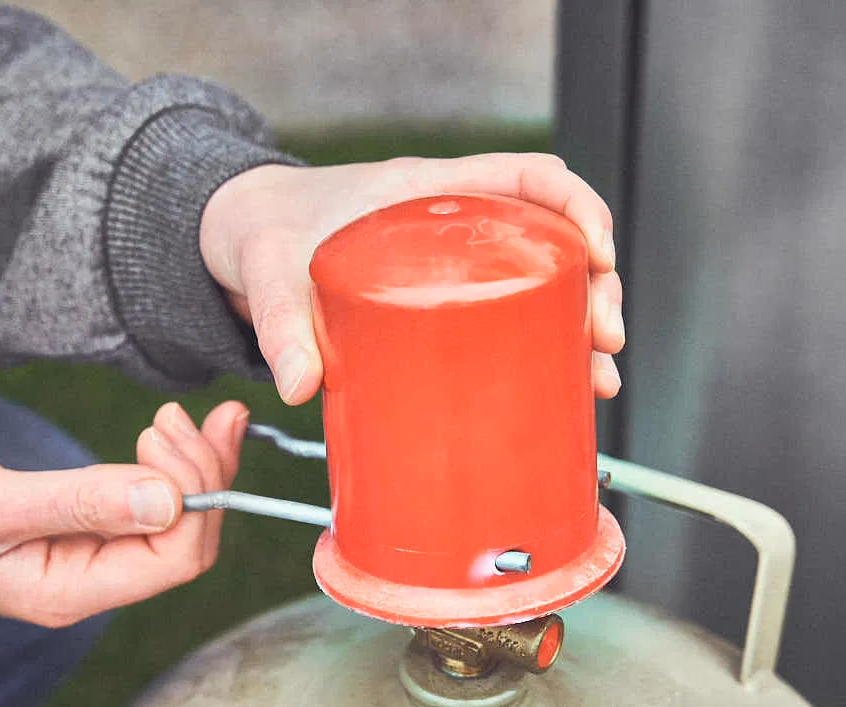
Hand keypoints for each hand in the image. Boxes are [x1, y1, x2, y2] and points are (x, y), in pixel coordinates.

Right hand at [0, 401, 246, 626]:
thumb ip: (78, 502)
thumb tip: (168, 498)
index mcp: (72, 591)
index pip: (173, 559)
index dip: (191, 497)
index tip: (162, 436)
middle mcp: (95, 584)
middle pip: (186, 543)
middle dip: (204, 477)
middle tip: (190, 415)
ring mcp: (95, 560)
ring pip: (177, 523)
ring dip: (197, 468)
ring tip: (197, 416)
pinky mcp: (91, 531)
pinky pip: (153, 507)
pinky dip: (174, 469)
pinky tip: (179, 433)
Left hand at [199, 155, 624, 403]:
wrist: (240, 236)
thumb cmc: (266, 232)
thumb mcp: (271, 270)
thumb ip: (282, 325)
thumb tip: (302, 387)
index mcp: (428, 191)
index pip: (528, 176)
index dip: (578, 208)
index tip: (600, 256)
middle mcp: (455, 224)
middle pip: (553, 240)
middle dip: (596, 287)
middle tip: (604, 340)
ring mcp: (454, 268)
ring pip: (541, 286)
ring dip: (580, 329)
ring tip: (597, 380)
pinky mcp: (442, 308)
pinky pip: (508, 320)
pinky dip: (542, 353)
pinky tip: (558, 391)